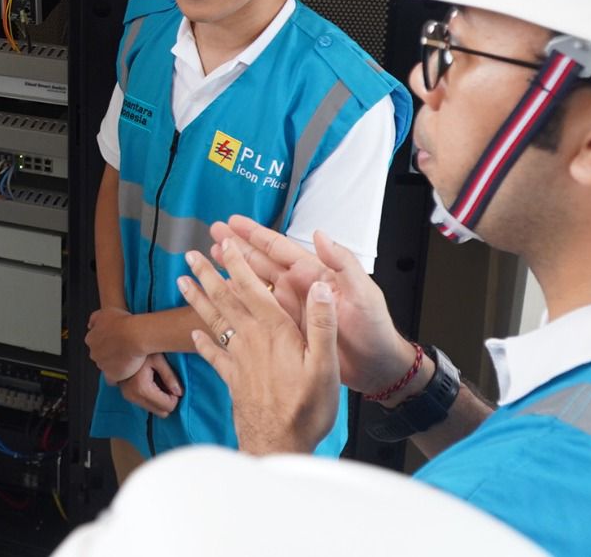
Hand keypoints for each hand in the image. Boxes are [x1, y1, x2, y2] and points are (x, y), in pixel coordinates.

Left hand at [86, 307, 145, 384]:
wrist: (135, 334)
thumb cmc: (123, 322)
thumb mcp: (105, 312)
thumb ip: (95, 318)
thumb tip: (90, 325)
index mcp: (91, 339)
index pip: (96, 343)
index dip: (107, 343)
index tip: (116, 341)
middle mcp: (94, 353)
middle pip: (100, 356)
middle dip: (110, 354)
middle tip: (123, 349)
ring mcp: (102, 365)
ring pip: (107, 367)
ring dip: (115, 364)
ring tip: (128, 359)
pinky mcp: (112, 375)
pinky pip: (112, 379)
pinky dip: (118, 377)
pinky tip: (126, 371)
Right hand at [118, 352, 181, 418]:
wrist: (119, 345)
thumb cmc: (141, 350)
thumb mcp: (159, 359)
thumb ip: (170, 377)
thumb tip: (179, 393)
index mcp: (142, 388)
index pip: (167, 406)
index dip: (175, 397)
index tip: (173, 385)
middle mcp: (133, 397)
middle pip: (161, 412)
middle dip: (168, 400)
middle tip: (167, 384)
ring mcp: (128, 397)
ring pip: (154, 410)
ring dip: (160, 399)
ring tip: (158, 381)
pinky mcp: (127, 395)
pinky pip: (146, 404)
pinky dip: (153, 397)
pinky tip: (151, 382)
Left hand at [178, 247, 338, 454]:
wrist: (278, 446)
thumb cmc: (307, 409)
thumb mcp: (325, 365)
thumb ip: (321, 324)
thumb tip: (319, 286)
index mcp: (275, 332)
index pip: (253, 289)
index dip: (238, 264)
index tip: (225, 243)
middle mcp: (252, 341)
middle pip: (226, 300)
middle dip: (208, 274)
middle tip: (191, 254)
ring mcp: (239, 360)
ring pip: (215, 321)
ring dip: (198, 299)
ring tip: (182, 281)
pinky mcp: (233, 379)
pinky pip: (214, 355)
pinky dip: (202, 343)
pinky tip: (193, 334)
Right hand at [209, 218, 415, 395]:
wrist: (378, 367)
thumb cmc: (375, 328)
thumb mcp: (364, 292)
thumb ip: (342, 263)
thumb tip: (320, 234)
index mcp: (315, 274)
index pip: (279, 249)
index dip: (255, 235)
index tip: (233, 223)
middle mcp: (299, 288)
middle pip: (260, 262)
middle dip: (237, 248)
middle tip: (213, 235)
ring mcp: (291, 309)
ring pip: (255, 285)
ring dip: (234, 272)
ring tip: (212, 259)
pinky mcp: (288, 331)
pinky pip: (259, 312)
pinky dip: (241, 304)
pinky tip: (225, 299)